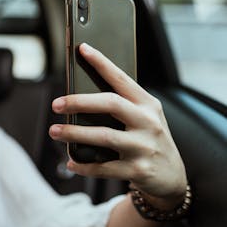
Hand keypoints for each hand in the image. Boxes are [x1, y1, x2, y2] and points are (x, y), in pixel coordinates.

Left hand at [49, 43, 186, 208]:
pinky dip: (83, 165)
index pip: (121, 79)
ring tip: (55, 131)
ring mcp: (143, 147)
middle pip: (110, 104)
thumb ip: (120, 106)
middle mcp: (148, 122)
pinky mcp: (137, 170)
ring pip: (103, 136)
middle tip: (56, 104)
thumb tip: (78, 98)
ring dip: (74, 133)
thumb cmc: (148, 140)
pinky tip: (71, 162)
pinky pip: (103, 167)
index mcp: (147, 104)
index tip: (82, 49)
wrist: (172, 177)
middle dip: (79, 102)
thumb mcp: (144, 118)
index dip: (101, 63)